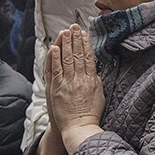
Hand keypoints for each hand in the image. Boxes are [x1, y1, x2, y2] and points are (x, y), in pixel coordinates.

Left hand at [47, 25, 103, 153]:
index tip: (84, 34)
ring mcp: (68, 84)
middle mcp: (80, 80)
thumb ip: (96, 82)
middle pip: (78, 55)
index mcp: (92, 80)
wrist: (79, 128)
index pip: (88, 57)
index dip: (86, 44)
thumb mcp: (99, 96)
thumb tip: (94, 72)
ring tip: (65, 32)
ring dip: (66, 44)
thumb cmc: (90, 114)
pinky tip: (54, 47)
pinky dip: (55, 58)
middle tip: (74, 26)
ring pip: (67, 59)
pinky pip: (56, 70)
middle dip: (76, 39)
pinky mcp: (57, 89)